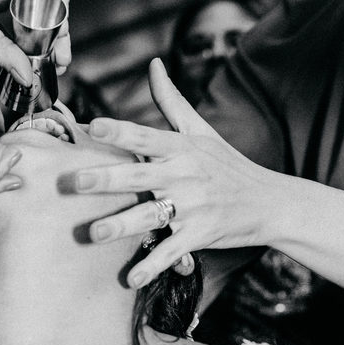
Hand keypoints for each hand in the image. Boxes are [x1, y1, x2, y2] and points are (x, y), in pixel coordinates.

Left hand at [71, 59, 271, 288]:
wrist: (269, 202)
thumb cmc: (228, 164)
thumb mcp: (200, 130)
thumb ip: (170, 100)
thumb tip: (153, 64)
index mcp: (180, 149)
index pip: (145, 136)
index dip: (120, 130)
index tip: (94, 125)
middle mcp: (183, 175)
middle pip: (139, 176)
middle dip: (106, 179)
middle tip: (74, 181)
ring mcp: (192, 207)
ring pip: (151, 216)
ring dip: (121, 225)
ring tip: (93, 233)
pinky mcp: (200, 235)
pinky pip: (172, 250)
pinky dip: (153, 266)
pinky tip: (131, 279)